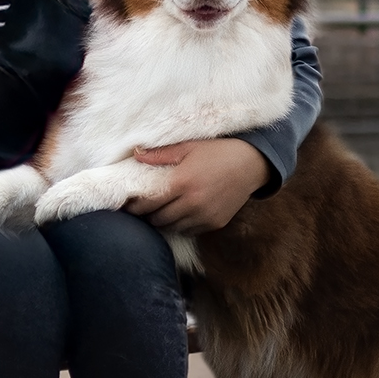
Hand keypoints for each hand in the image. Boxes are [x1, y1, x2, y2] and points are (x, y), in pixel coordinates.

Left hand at [125, 138, 271, 233]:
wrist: (251, 164)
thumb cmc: (217, 152)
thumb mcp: (189, 146)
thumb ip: (160, 153)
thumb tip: (136, 155)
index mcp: (182, 182)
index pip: (149, 203)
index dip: (135, 206)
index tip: (127, 204)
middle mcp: (193, 203)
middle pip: (158, 219)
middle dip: (146, 216)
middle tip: (140, 210)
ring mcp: (204, 216)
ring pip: (172, 228)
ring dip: (162, 222)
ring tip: (156, 213)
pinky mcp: (215, 223)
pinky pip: (189, 231)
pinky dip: (179, 225)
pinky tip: (177, 215)